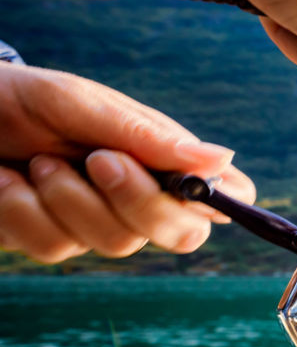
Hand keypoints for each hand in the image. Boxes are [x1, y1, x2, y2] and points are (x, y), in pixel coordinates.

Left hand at [0, 63, 254, 263]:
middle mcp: (141, 197)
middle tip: (99, 159)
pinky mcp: (51, 239)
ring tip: (39, 159)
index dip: (224, 202)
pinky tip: (7, 180)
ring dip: (68, 197)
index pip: (225, 196)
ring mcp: (97, 223)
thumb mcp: (85, 104)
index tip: (196, 190)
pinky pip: (54, 248)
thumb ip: (148, 137)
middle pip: (182, 234)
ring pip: (115, 244)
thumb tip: (222, 160)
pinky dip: (23, 209)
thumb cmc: (27, 98)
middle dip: (140, 202)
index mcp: (164, 159)